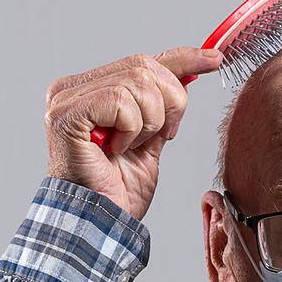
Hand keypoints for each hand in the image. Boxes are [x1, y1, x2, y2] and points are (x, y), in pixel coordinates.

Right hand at [44, 47, 223, 219]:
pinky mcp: (66, 114)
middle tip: (160, 136)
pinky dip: (132, 129)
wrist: (98, 223)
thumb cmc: (117, 191)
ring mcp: (66, 99)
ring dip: (149, 122)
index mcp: (90, 89)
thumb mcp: (152, 139)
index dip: (183, 58)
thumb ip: (163, 106)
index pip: (142, 61)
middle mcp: (73, 89)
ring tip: (131, 147)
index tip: (215, 59)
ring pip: (138, 83)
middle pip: (145, 67)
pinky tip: (117, 149)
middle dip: (170, 104)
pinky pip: (121, 101)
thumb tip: (192, 73)